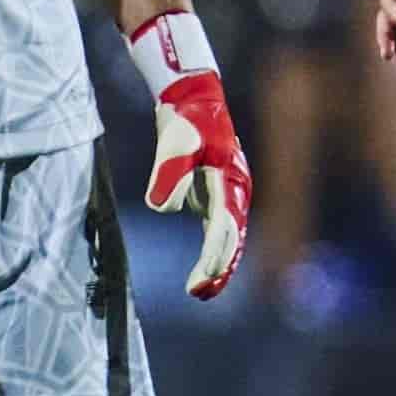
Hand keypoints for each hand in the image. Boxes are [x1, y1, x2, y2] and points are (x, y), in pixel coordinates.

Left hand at [129, 12, 248, 299]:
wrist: (193, 101)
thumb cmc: (187, 122)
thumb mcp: (175, 143)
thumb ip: (168, 173)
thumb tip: (159, 206)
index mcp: (231, 184)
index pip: (224, 229)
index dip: (213, 257)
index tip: (200, 279)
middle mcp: (235, 193)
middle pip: (230, 239)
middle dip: (217, 268)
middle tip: (199, 294)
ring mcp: (227, 196)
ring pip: (227, 239)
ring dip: (217, 265)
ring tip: (201, 292)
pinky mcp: (213, 196)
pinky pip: (217, 232)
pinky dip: (212, 251)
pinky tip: (203, 273)